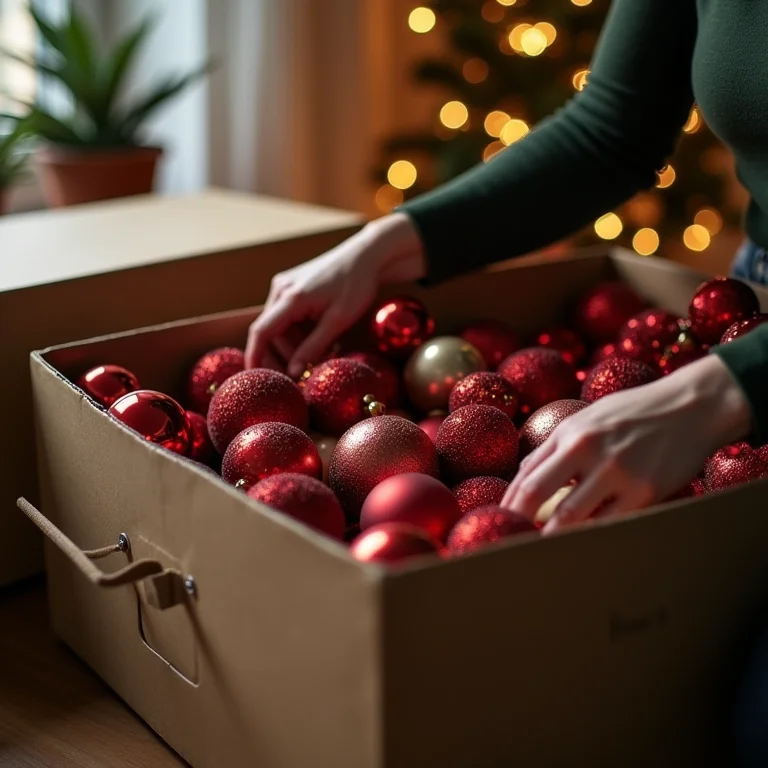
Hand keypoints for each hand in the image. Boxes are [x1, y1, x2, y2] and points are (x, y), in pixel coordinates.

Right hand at [245, 213, 426, 377]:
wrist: (367, 256)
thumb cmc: (356, 286)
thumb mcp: (337, 322)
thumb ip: (313, 348)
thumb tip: (292, 373)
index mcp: (291, 298)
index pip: (260, 332)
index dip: (255, 357)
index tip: (254, 378)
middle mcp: (281, 289)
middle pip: (270, 332)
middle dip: (284, 356)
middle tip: (303, 374)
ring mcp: (285, 285)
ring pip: (280, 326)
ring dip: (295, 345)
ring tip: (320, 356)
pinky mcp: (292, 286)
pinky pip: (288, 316)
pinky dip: (299, 332)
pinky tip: (319, 339)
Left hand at [502, 355, 751, 532]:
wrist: (691, 406)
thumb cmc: (634, 412)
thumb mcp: (587, 418)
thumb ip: (556, 446)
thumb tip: (524, 475)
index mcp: (568, 433)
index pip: (526, 475)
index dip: (508, 503)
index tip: (497, 524)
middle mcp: (586, 448)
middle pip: (536, 493)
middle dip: (517, 521)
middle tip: (505, 545)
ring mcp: (616, 470)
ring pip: (570, 516)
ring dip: (550, 538)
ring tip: (537, 556)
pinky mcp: (644, 491)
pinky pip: (610, 523)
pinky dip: (591, 537)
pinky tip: (581, 549)